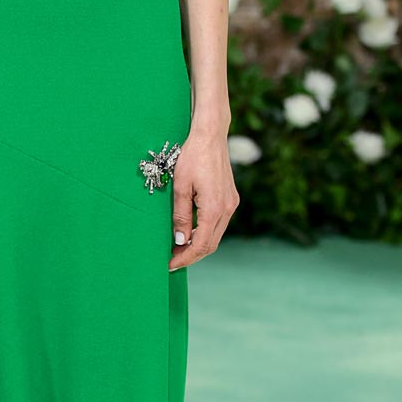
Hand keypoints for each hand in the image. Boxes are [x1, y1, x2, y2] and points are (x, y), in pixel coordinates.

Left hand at [167, 127, 237, 270]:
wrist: (211, 136)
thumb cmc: (192, 157)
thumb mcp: (180, 187)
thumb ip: (180, 216)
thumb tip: (180, 242)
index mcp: (214, 208)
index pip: (201, 244)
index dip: (185, 258)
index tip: (170, 265)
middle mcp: (227, 208)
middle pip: (211, 244)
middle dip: (191, 255)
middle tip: (172, 260)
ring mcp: (231, 204)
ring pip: (216, 235)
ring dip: (198, 244)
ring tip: (178, 248)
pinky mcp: (230, 198)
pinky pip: (218, 223)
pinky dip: (205, 232)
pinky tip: (191, 232)